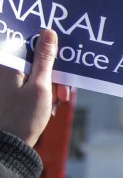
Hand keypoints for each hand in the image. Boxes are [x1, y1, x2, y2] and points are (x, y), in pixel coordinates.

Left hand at [0, 29, 69, 146]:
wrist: (9, 145)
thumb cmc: (23, 117)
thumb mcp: (41, 86)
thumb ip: (45, 58)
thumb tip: (48, 32)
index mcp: (7, 64)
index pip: (32, 44)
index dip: (51, 55)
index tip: (63, 68)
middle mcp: (4, 69)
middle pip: (35, 60)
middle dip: (53, 74)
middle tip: (62, 93)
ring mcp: (6, 80)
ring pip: (35, 72)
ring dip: (50, 84)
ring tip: (57, 102)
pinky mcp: (9, 90)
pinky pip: (30, 82)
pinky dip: (42, 91)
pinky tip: (49, 104)